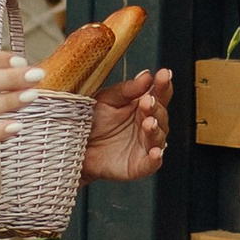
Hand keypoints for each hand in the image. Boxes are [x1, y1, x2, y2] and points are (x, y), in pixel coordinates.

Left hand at [81, 66, 170, 185]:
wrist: (75, 146)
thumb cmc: (92, 121)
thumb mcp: (106, 99)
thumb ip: (127, 89)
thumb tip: (146, 76)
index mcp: (142, 106)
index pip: (158, 94)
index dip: (163, 85)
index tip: (164, 74)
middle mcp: (147, 125)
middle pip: (161, 115)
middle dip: (156, 107)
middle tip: (147, 101)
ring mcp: (144, 146)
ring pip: (158, 137)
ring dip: (155, 130)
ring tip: (148, 122)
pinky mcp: (138, 165)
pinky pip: (151, 163)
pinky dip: (155, 158)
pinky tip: (155, 152)